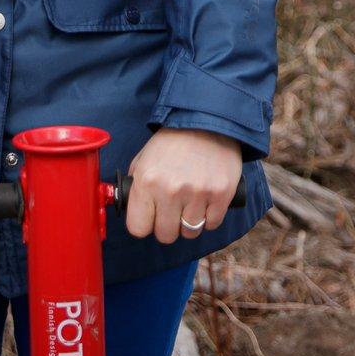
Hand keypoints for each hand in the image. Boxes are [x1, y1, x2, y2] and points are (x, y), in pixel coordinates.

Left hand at [123, 128, 241, 244]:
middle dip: (168, 226)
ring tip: (190, 203)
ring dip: (190, 222)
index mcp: (147, 181)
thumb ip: (136, 186)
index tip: (151, 217)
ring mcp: (198, 193)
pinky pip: (212, 224)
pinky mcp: (221, 194)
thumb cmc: (173, 141)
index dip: (145, 224)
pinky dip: (209, 217)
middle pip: (165, 235)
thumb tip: (132, 211)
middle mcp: (171, 190)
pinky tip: (206, 201)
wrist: (207, 120)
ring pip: (190, 232)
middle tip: (173, 210)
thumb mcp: (144, 159)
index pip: (138, 229)